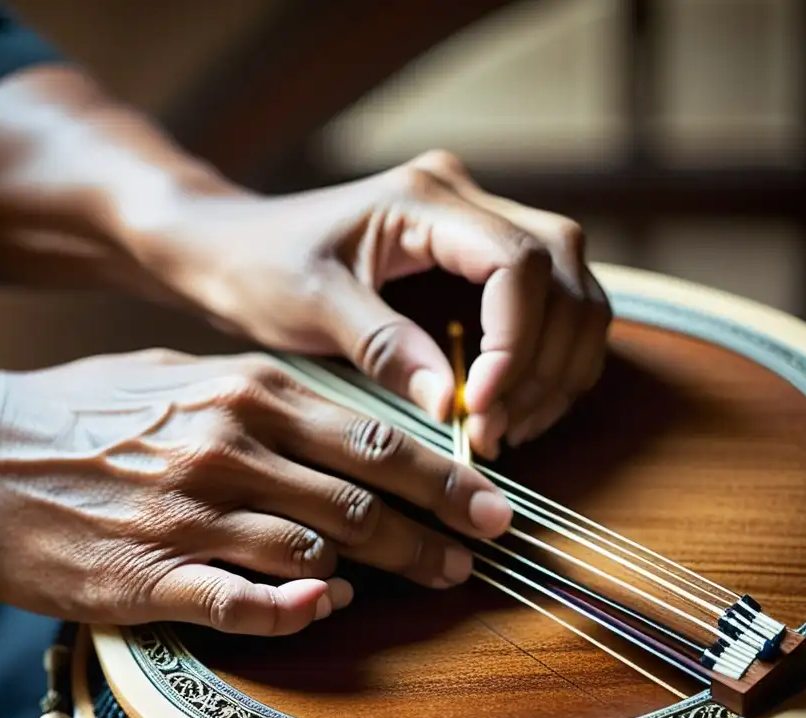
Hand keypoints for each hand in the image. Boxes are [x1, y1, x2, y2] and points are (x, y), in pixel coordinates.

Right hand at [0, 350, 511, 634]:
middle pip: (361, 495)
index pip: (370, 435)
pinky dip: (297, 606)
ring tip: (429, 579)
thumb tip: (336, 431)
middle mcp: (227, 446)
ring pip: (318, 547)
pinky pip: (244, 601)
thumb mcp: (180, 373)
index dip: (441, 474)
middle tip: (478, 552)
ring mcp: (189, 513)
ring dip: (385, 570)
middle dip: (434, 527)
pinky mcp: (148, 575)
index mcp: (242, 391)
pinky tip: (327, 604)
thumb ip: (262, 399)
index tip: (487, 502)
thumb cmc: (85, 412)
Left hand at [150, 150, 610, 456]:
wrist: (235, 249)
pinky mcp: (476, 266)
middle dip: (544, 362)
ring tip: (503, 429)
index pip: (517, 261)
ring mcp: (478, 230)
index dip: (516, 340)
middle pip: (562, 274)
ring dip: (555, 369)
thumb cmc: (260, 266)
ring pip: (570, 293)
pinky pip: (548, 311)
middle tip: (495, 430)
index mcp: (424, 198)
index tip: (480, 405)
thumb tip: (450, 405)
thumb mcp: (310, 305)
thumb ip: (382, 347)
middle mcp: (466, 201)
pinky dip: (543, 365)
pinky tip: (506, 408)